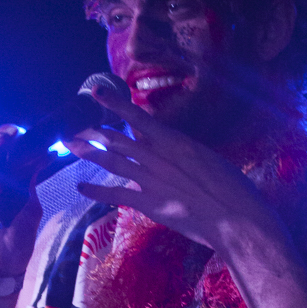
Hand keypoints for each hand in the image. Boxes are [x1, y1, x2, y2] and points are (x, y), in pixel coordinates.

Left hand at [65, 86, 282, 253]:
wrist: (234, 216)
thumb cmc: (231, 186)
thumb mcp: (207, 158)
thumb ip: (182, 151)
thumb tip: (168, 144)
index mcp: (174, 141)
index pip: (137, 118)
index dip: (114, 103)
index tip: (96, 91)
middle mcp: (157, 156)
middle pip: (117, 140)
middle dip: (93, 132)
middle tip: (75, 127)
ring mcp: (149, 180)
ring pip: (111, 162)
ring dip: (90, 153)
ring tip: (72, 146)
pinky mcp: (148, 203)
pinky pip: (115, 195)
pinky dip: (96, 191)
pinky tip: (81, 188)